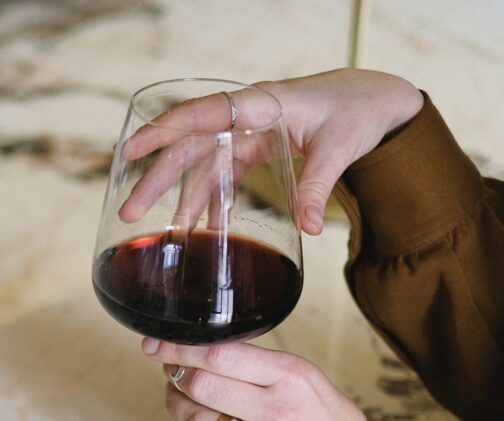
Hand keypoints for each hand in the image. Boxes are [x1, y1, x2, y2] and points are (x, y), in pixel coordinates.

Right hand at [120, 69, 422, 234]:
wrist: (374, 102)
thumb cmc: (357, 111)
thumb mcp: (341, 148)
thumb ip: (319, 187)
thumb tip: (308, 228)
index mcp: (262, 103)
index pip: (202, 113)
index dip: (164, 131)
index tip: (132, 149)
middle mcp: (246, 117)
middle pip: (191, 146)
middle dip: (159, 179)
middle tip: (132, 210)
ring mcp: (247, 133)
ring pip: (203, 166)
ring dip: (184, 199)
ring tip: (166, 232)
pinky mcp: (254, 148)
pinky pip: (224, 175)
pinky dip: (215, 201)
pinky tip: (209, 227)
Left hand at [142, 337, 366, 420]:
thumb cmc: (324, 418)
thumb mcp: (302, 377)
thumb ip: (256, 365)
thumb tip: (201, 354)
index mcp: (288, 377)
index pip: (219, 355)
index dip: (179, 349)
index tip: (157, 345)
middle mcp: (274, 411)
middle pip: (200, 386)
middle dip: (174, 375)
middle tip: (170, 370)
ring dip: (180, 406)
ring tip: (181, 397)